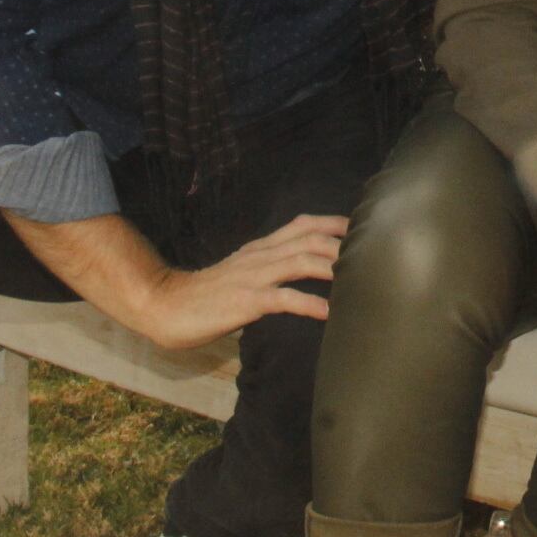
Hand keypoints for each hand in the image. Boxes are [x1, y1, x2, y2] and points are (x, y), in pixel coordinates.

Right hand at [134, 212, 346, 349]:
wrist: (164, 305)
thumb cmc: (205, 295)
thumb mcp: (242, 274)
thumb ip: (269, 270)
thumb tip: (301, 277)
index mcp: (260, 248)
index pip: (304, 224)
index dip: (336, 223)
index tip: (364, 229)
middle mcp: (260, 256)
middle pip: (311, 238)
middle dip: (344, 245)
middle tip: (372, 257)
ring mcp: (253, 276)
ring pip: (301, 261)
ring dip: (333, 267)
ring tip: (359, 278)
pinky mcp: (245, 301)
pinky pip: (284, 298)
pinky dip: (311, 303)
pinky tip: (329, 312)